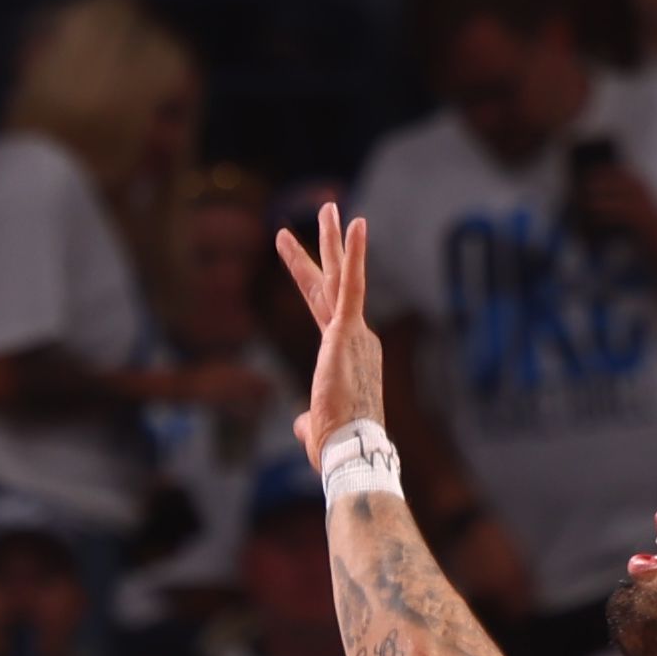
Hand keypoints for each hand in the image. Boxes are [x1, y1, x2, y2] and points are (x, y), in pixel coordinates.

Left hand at [272, 197, 388, 453]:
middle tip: (327, 211)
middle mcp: (355, 337)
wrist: (351, 448)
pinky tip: (356, 224)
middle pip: (333, 283)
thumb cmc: (336, 444)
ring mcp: (353, 332)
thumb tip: (301, 424)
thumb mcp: (315, 425)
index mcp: (347, 354)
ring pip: (341, 276)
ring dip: (334, 240)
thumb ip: (307, 418)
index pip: (325, 308)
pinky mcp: (347, 332)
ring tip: (332, 207)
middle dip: (326, 247)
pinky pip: (351, 286)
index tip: (301, 256)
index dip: (310, 279)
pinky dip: (355, 254)